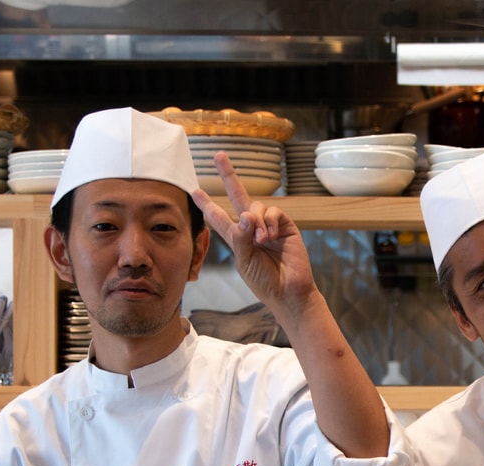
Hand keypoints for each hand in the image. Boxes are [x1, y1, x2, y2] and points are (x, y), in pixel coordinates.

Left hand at [191, 152, 318, 318]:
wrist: (289, 292)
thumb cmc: (264, 281)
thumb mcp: (244, 261)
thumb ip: (241, 237)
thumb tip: (247, 213)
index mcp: (237, 239)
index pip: (218, 217)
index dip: (207, 204)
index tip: (194, 191)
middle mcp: (252, 228)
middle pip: (238, 196)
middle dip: (229, 176)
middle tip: (218, 155)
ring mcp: (270, 226)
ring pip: (257, 206)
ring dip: (257, 220)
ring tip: (262, 240)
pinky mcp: (286, 226)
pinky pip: (275, 211)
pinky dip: (270, 221)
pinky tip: (271, 237)